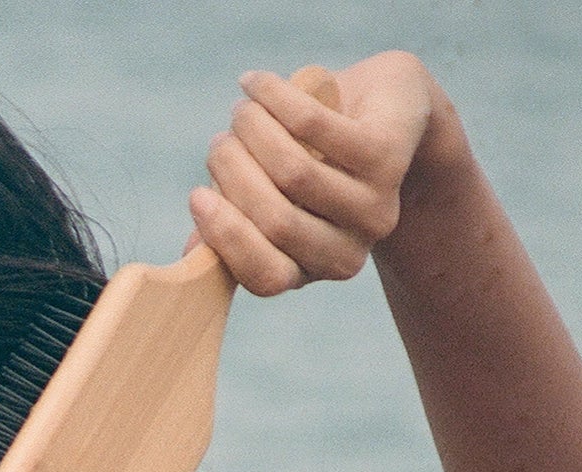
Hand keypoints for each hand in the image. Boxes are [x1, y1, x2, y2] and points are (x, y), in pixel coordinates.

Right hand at [188, 52, 447, 296]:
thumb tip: (192, 255)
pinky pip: (311, 127)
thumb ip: (237, 227)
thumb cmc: (318, 159)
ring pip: (292, 172)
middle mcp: (350, 252)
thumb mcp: (275, 198)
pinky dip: (273, 99)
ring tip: (241, 111)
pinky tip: (255, 84)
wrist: (388, 111)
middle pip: (275, 221)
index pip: (265, 276)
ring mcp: (374, 207)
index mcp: (316, 271)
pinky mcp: (386, 156)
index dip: (225, 236)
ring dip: (251, 131)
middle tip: (219, 142)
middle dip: (232, 173)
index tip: (197, 194)